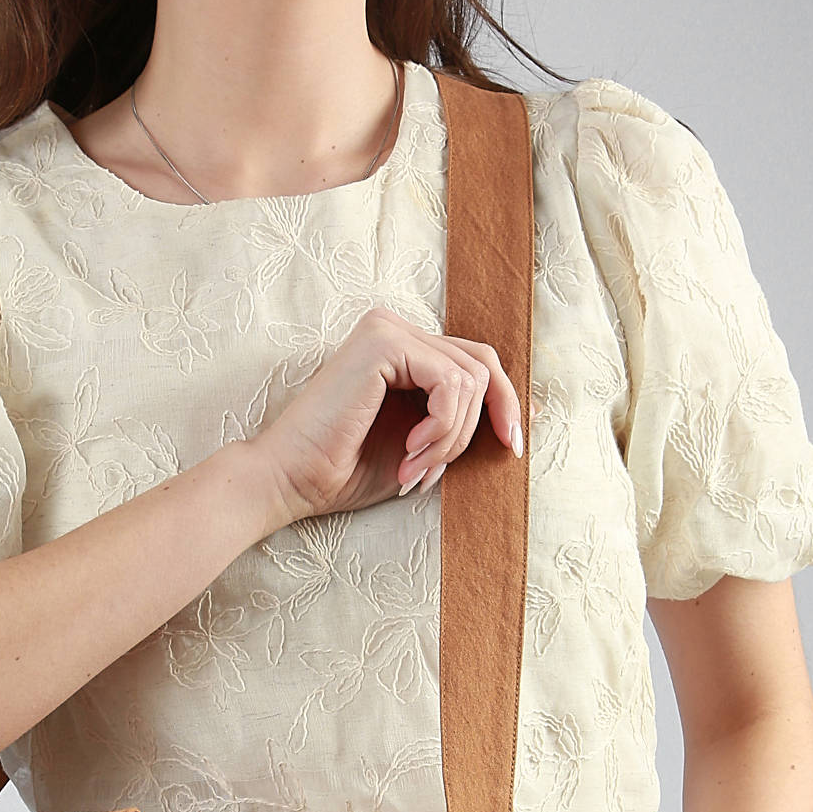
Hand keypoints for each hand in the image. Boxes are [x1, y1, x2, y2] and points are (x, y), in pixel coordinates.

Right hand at [249, 305, 526, 522]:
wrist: (292, 482)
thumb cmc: (345, 472)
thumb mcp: (421, 448)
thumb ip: (458, 425)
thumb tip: (520, 419)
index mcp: (403, 351)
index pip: (476, 363)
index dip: (504, 404)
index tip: (513, 450)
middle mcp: (396, 330)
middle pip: (483, 364)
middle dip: (481, 426)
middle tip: (439, 472)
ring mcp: (388, 330)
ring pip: (470, 380)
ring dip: (451, 438)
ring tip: (415, 469)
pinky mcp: (384, 342)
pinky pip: (450, 383)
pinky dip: (442, 427)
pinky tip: (410, 451)